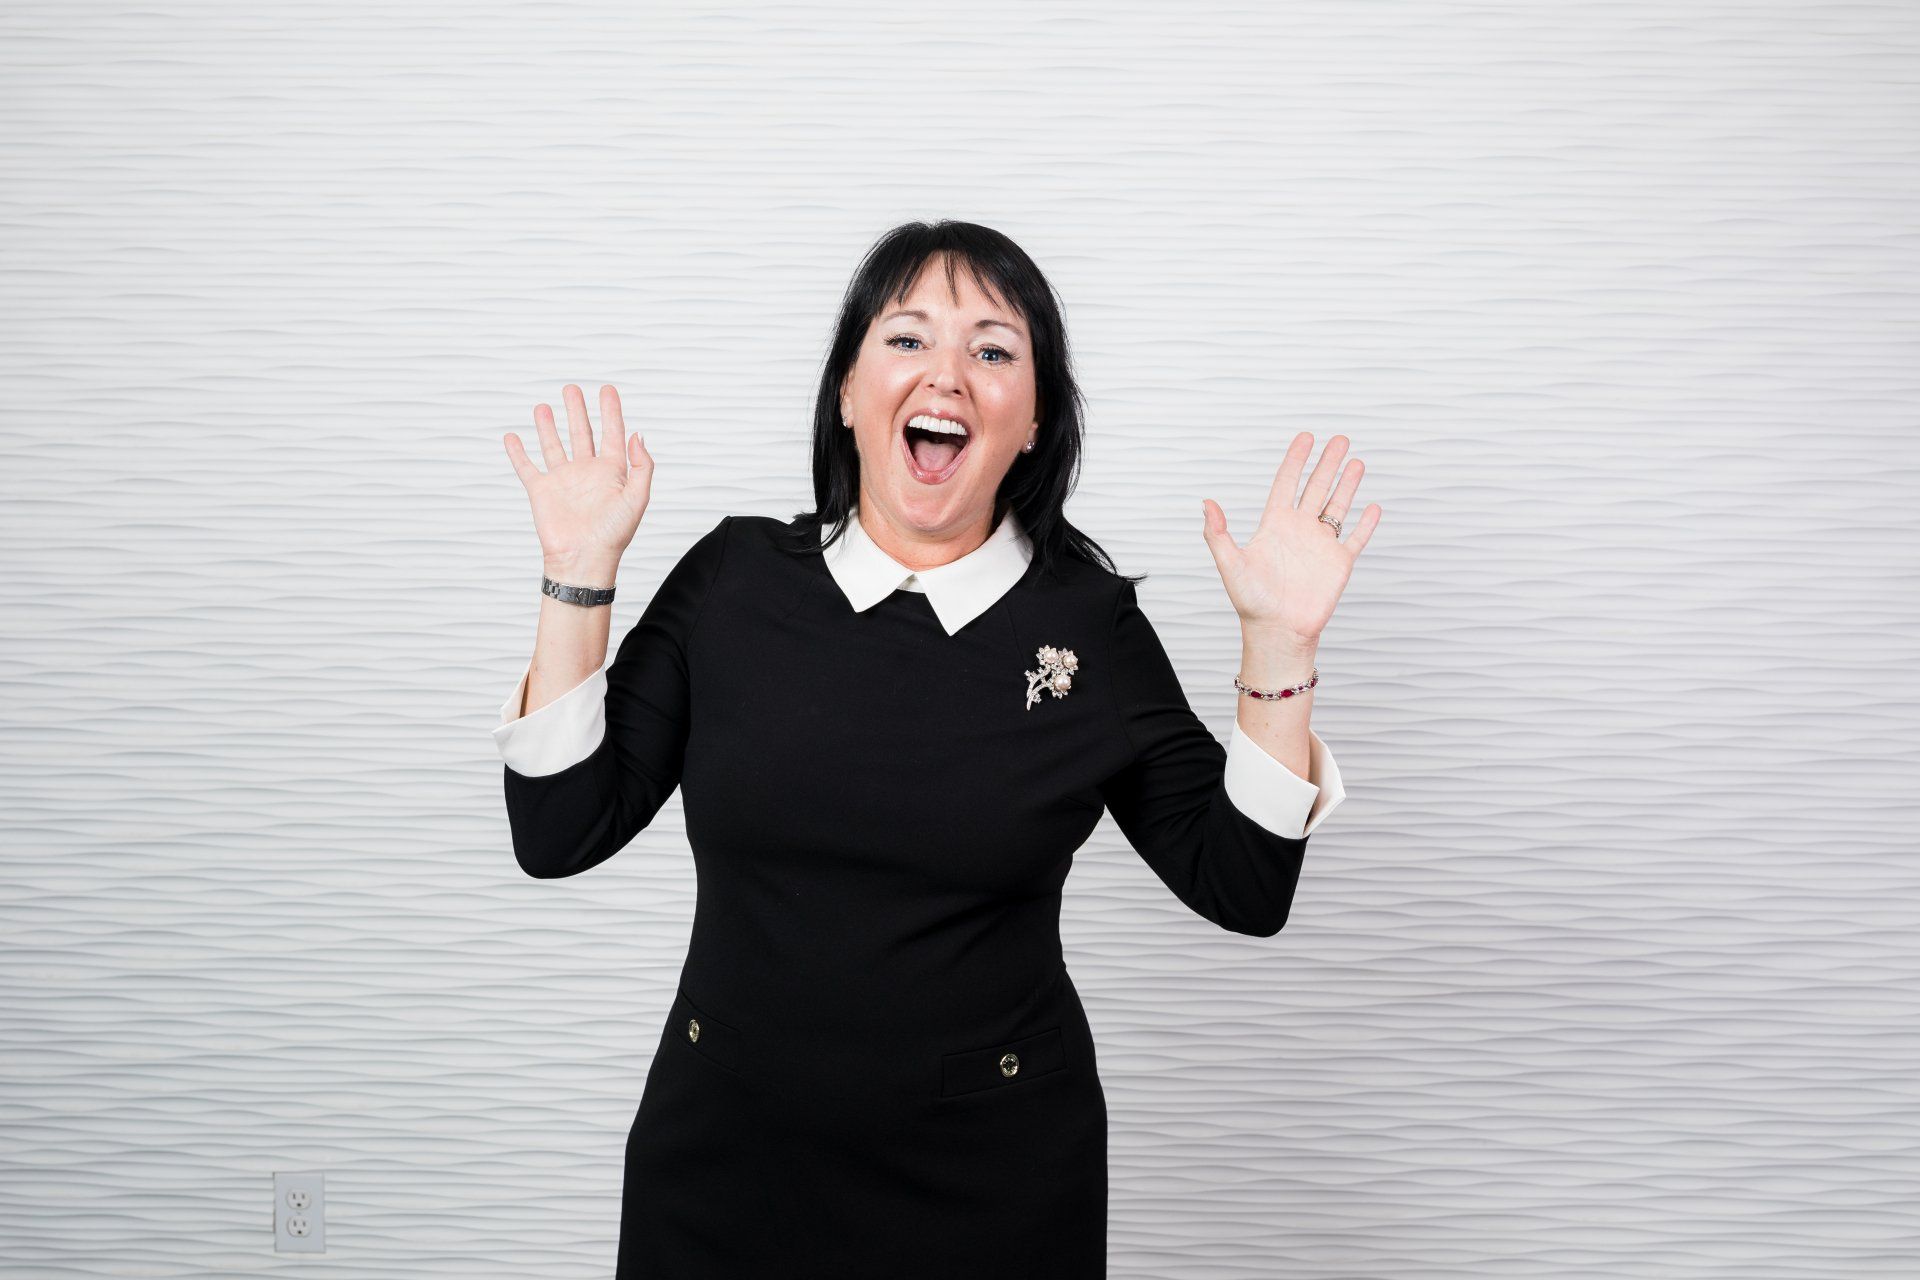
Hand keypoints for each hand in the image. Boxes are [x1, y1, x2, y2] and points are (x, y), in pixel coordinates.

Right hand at [503, 384, 654, 570]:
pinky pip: (527, 467)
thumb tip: (638, 435)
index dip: (611, 410)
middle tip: (571, 389)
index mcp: (611, 472)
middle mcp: (586, 473)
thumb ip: (642, 466)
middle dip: (577, 410)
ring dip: (548, 426)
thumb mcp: (637, 498)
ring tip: (543, 406)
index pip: (611, 433)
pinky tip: (513, 437)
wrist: (583, 560)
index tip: (607, 390)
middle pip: (581, 433)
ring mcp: (563, 481)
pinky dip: (518, 452)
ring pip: (553, 445)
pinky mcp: (541, 491)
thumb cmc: (613, 535)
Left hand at [1200, 432, 1380, 642]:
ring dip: (1347, 485)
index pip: (1287, 483)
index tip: (1305, 437)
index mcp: (1274, 525)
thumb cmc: (1250, 602)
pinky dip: (1366, 523)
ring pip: (1337, 507)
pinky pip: (1355, 538)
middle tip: (1339, 439)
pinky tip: (1373, 506)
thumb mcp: (1230, 564)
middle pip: (1316, 488)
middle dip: (1327, 463)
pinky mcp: (1339, 563)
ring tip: (1356, 461)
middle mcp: (1299, 530)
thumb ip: (1218, 534)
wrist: (1277, 631)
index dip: (1296, 460)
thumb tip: (1206, 503)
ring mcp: (1320, 545)